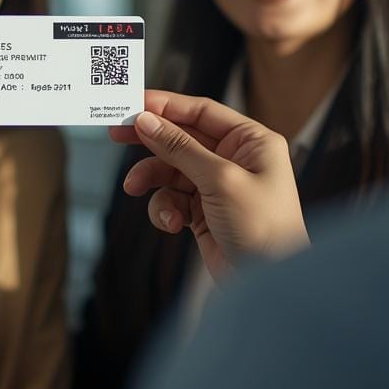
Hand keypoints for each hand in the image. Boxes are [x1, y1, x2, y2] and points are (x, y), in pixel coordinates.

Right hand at [109, 90, 307, 281]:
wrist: (271, 285)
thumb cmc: (264, 228)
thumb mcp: (220, 179)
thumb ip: (180, 147)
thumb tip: (147, 121)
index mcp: (252, 142)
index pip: (202, 112)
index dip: (166, 106)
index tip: (132, 103)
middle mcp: (236, 160)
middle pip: (182, 138)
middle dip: (150, 140)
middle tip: (116, 133)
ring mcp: (219, 187)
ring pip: (171, 171)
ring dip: (152, 179)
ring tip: (134, 188)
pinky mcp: (204, 213)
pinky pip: (173, 199)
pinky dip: (166, 209)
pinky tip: (172, 224)